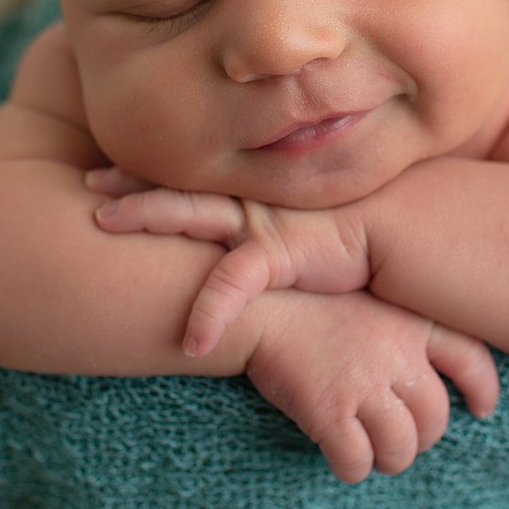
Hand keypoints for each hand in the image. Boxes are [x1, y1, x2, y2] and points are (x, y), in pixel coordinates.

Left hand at [85, 165, 371, 357]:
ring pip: (192, 212)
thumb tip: (271, 251)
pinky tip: (191, 341)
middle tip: (89, 183)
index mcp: (258, 196)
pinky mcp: (284, 252)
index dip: (154, 172)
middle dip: (133, 183)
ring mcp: (264, 222)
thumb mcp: (318, 229)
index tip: (110, 166)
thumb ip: (289, 233)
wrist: (420, 228)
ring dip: (146, 213)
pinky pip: (235, 281)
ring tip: (102, 222)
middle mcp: (254, 201)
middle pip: (183, 187)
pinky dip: (211, 310)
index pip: (199, 180)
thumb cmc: (374, 230)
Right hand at [244, 289, 498, 483]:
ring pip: (400, 450)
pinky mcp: (330, 411)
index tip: (481, 409)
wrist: (258, 305)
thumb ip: (402, 332)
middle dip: (419, 440)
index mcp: (411, 323)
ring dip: (387, 460)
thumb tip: (423, 378)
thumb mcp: (368, 298)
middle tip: (396, 440)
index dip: (482, 389)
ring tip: (368, 453)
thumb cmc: (307, 303)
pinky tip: (338, 458)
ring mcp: (364, 384)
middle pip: (435, 420)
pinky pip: (356, 462)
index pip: (470, 359)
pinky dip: (351, 469)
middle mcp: (397, 355)